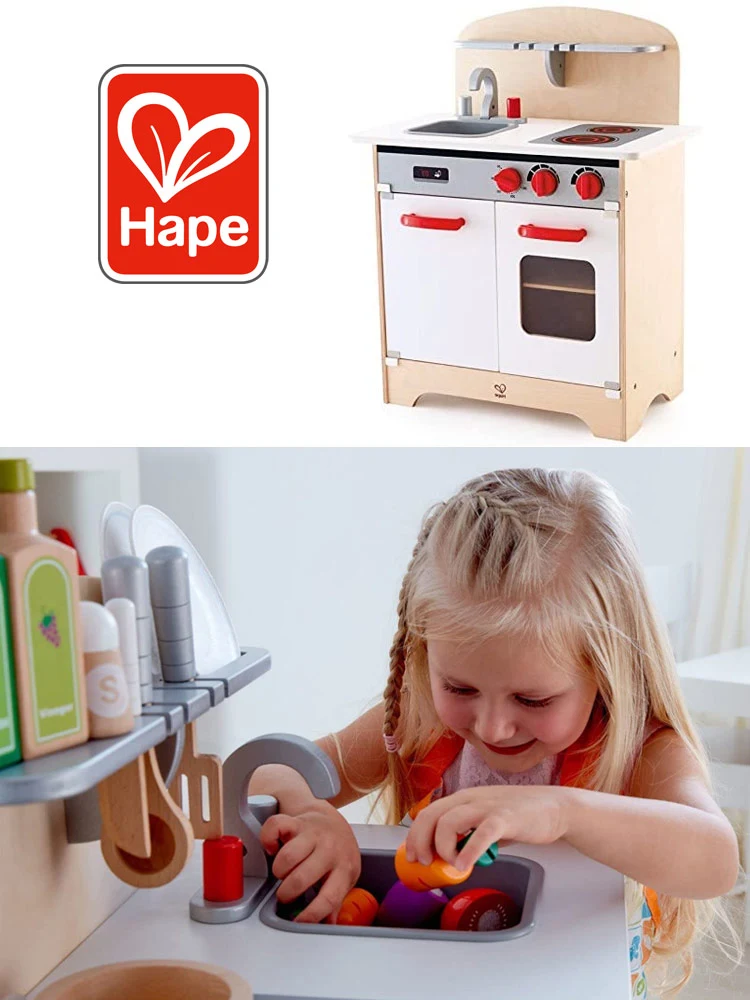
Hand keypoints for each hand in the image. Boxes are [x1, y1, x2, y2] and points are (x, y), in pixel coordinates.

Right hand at [260, 802, 360, 922]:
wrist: (332, 820)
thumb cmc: (336, 851)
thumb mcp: (343, 877)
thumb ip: (334, 901)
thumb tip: (327, 926)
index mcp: (343, 868)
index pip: (330, 897)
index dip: (312, 914)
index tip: (299, 922)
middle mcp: (329, 849)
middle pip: (301, 878)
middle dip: (288, 892)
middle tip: (286, 894)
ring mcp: (312, 833)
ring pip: (287, 856)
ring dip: (278, 870)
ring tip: (282, 873)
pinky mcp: (295, 821)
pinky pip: (274, 827)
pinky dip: (268, 840)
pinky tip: (273, 848)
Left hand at [405, 786, 570, 870]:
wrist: (555, 807)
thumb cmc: (520, 816)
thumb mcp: (486, 820)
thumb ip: (468, 833)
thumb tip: (451, 857)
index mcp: (464, 798)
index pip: (428, 812)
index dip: (415, 834)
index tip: (413, 856)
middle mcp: (471, 798)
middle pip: (431, 815)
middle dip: (421, 841)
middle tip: (424, 863)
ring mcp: (487, 806)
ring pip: (449, 823)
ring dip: (444, 848)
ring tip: (454, 865)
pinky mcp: (506, 818)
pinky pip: (481, 834)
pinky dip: (469, 851)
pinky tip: (465, 866)